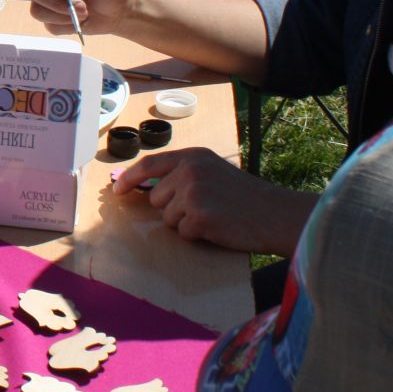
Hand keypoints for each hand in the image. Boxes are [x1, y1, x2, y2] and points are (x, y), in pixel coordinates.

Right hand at [26, 0, 135, 35]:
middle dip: (58, 4)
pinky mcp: (53, 19)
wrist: (120, 11)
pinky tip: (79, 21)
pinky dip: (65, 26)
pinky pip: (49, 26)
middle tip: (83, 7)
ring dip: (61, 16)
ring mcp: (49, 1)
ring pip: (37, 11)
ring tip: (84, 14)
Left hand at [112, 147, 317, 254]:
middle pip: (157, 198)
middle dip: (173, 208)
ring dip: (186, 223)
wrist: (275, 213)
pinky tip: (218, 226)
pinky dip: (198, 235)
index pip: (150, 164)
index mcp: (193, 156)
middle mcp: (189, 170)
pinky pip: (183, 233)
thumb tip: (149, 188)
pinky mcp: (199, 215)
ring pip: (168, 218)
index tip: (117, 190)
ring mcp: (193, 192)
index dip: (130, 178)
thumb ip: (184, 173)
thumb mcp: (213, 170)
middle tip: (204, 208)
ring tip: (214, 216)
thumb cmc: (246, 196)